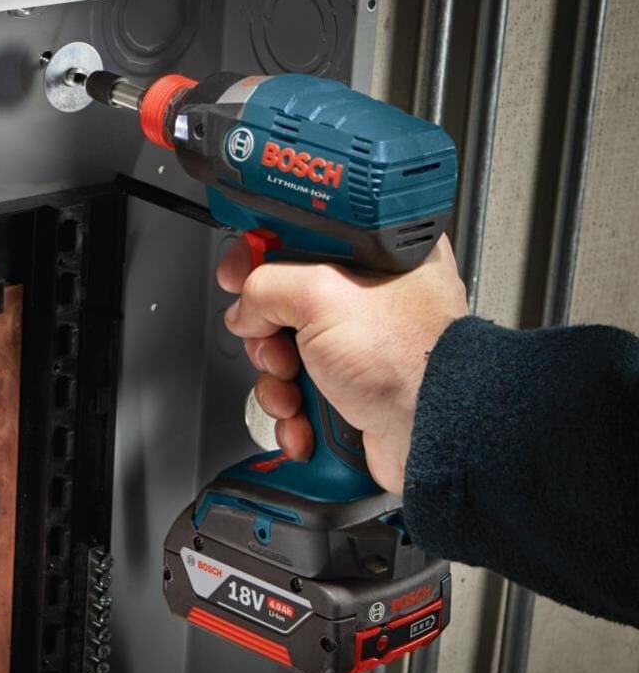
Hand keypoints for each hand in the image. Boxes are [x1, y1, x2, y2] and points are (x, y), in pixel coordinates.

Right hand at [217, 236, 468, 492]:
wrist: (432, 433)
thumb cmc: (407, 358)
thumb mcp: (320, 295)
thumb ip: (266, 286)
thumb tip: (245, 308)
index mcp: (379, 255)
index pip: (303, 239)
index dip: (264, 255)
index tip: (240, 274)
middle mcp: (374, 299)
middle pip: (286, 304)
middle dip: (269, 338)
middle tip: (278, 348)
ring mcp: (361, 349)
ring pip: (288, 356)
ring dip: (278, 384)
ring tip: (296, 396)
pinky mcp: (352, 391)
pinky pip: (301, 396)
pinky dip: (295, 415)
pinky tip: (306, 423)